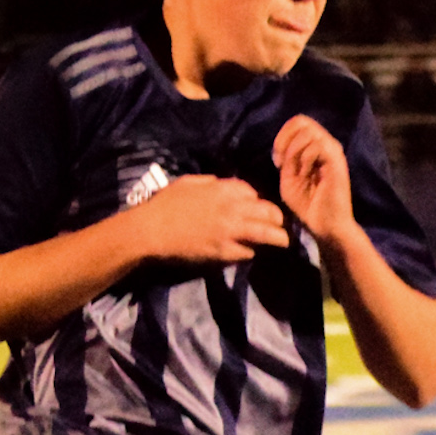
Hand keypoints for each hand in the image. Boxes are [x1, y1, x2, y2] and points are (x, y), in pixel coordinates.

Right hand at [124, 176, 288, 264]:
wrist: (151, 230)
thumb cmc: (164, 204)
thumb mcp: (188, 183)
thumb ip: (208, 182)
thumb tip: (220, 184)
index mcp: (222, 188)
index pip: (252, 193)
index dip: (258, 201)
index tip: (259, 208)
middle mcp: (232, 208)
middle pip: (267, 211)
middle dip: (276, 218)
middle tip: (280, 225)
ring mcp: (230, 231)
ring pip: (265, 234)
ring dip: (277, 238)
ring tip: (284, 242)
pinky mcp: (224, 252)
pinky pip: (247, 252)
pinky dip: (250, 252)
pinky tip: (250, 252)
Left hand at [272, 114, 355, 243]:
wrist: (324, 225)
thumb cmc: (308, 204)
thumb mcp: (288, 179)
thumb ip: (286, 159)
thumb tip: (285, 145)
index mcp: (315, 147)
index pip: (298, 122)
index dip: (282, 136)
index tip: (277, 160)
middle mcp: (326, 144)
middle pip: (302, 121)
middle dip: (285, 140)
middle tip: (281, 162)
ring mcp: (333, 151)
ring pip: (309, 132)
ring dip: (294, 151)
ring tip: (296, 171)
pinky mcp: (337, 161)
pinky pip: (318, 145)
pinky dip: (305, 158)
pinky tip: (305, 173)